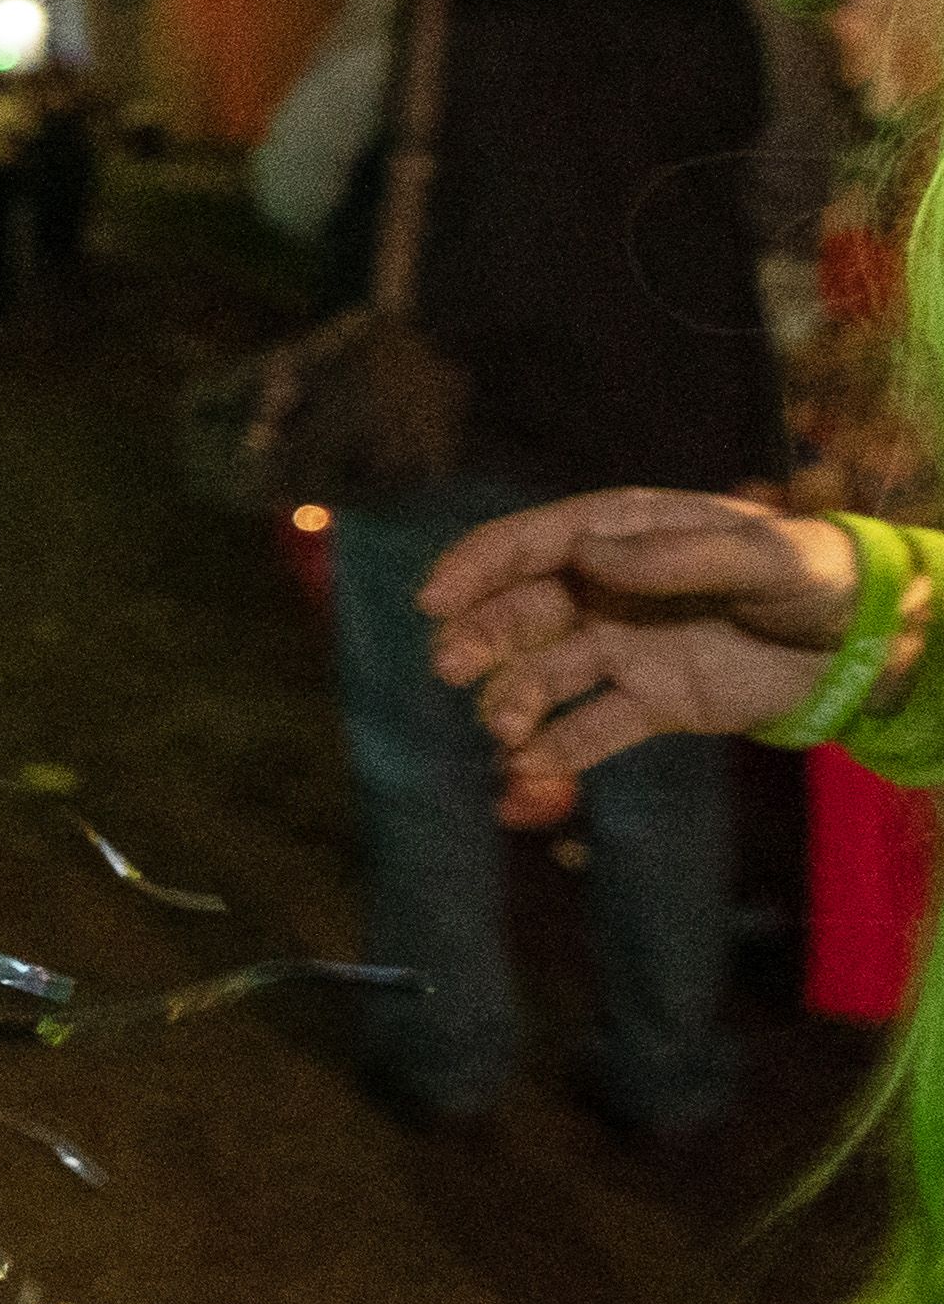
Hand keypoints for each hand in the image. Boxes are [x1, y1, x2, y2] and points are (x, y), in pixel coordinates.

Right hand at [420, 487, 859, 821]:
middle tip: (452, 668)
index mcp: (626, 535)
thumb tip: (587, 560)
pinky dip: (557, 750)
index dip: (477, 567)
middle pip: (523, 610)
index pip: (532, 544)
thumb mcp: (759, 556)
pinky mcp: (651, 702)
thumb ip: (675, 558)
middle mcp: (609, 589)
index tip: (434, 600)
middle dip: (481, 637)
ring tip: (506, 730)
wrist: (869, 645)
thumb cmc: (816, 576)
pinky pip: (591, 727)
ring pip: (546, 673)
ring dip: (514, 699)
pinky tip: (533, 769)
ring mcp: (625, 647)